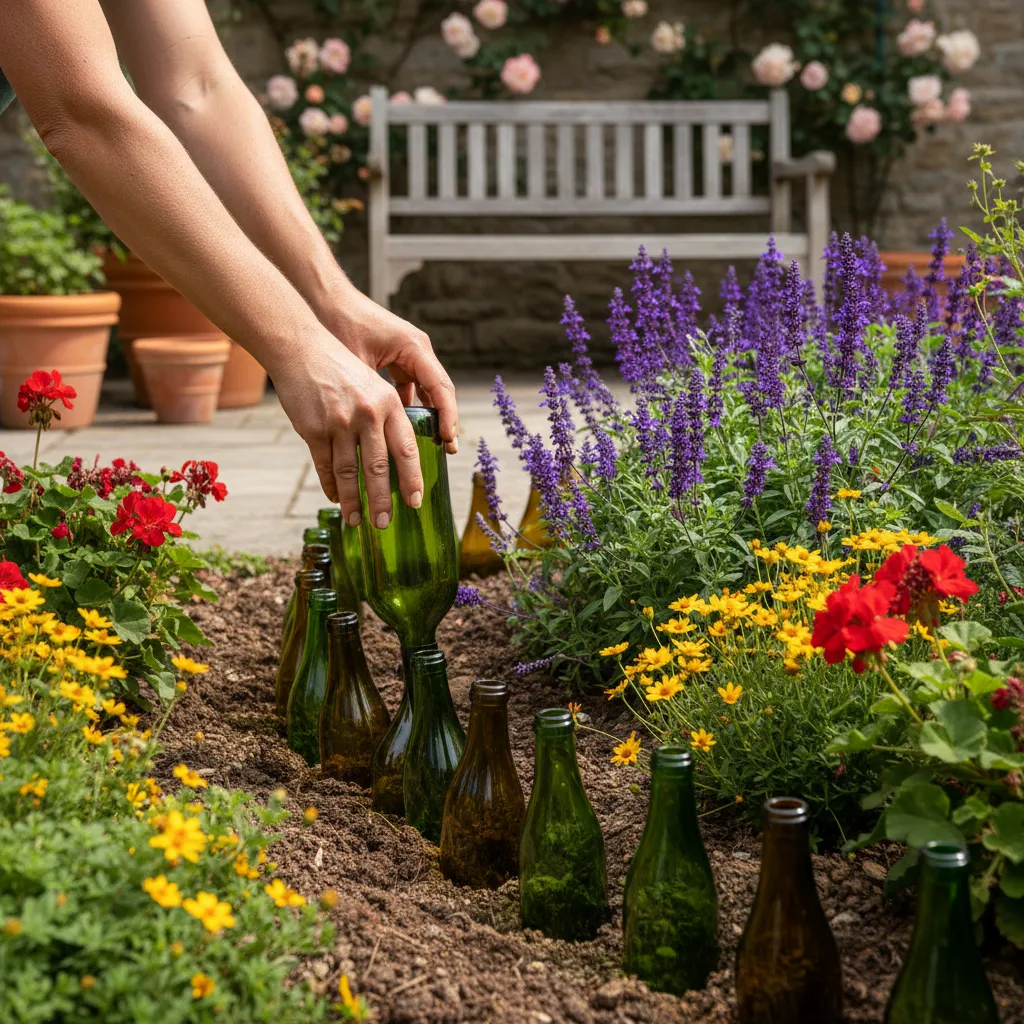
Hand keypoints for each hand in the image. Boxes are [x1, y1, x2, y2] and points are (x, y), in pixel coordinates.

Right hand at [269, 331, 423, 529]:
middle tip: (384, 523)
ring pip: (350, 472)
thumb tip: (394, 458)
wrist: (300, 349)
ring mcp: (339, 423)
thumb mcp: (372, 385)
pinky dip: (330, 486)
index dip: (411, 479)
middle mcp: (367, 414)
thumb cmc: (340, 369)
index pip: (406, 449)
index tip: (415, 502)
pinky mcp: (314, 429)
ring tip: (357, 521)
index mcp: (388, 403)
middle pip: (379, 467)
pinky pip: (324, 466)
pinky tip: (335, 498)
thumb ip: (384, 417)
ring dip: (353, 501)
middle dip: (383, 500)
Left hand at [321, 287, 458, 455]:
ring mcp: (410, 354)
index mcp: (415, 347)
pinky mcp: (399, 359)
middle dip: (445, 420)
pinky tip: (407, 429)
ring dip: (431, 415)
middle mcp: (418, 350)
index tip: (448, 439)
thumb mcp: (357, 363)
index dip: (447, 415)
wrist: (327, 300)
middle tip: (449, 449)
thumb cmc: (341, 323)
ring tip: (434, 443)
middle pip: (440, 390)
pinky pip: (412, 386)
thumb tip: (375, 431)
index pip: (440, 386)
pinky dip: (412, 406)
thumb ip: (371, 394)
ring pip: (429, 390)